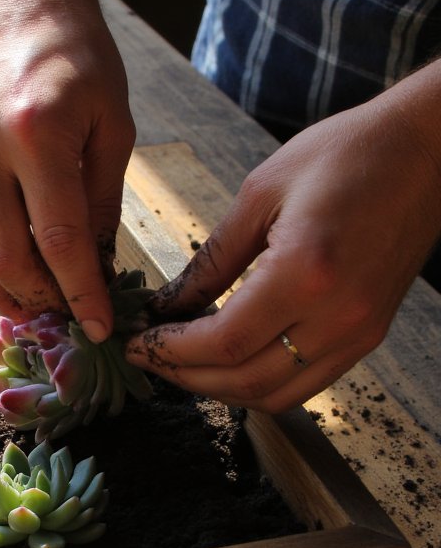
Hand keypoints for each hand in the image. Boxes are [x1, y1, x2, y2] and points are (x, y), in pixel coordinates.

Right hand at [0, 0, 135, 342]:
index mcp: (40, 136)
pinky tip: (6, 273)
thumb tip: (95, 269)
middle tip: (66, 322)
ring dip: (1, 291)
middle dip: (40, 302)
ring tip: (33, 311)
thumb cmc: (80, 55)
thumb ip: (101, 199)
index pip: (60, 242)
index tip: (100, 328)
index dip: (81, 294)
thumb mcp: (113, 123)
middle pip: (6, 257)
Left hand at [125, 83, 440, 412]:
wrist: (425, 151)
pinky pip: (306, 384)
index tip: (136, 343)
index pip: (224, 342)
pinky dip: (261, 383)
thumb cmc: (347, 153)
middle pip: (246, 382)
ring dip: (221, 390)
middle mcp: (337, 315)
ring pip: (276, 395)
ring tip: (181, 365)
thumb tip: (166, 306)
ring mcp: (359, 332)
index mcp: (305, 272)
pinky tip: (229, 359)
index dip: (172, 353)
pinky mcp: (369, 335)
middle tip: (146, 358)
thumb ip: (211, 260)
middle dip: (186, 378)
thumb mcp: (261, 192)